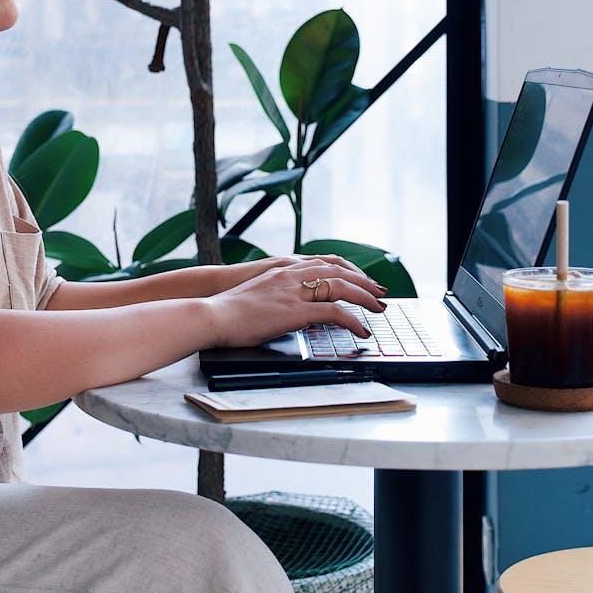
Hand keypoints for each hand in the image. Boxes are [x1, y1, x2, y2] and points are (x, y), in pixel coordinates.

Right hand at [203, 257, 387, 348]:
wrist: (211, 313)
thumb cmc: (228, 309)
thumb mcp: (257, 293)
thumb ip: (277, 294)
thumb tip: (292, 307)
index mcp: (283, 269)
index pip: (325, 262)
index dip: (348, 270)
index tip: (363, 280)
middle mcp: (291, 274)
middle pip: (338, 271)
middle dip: (364, 281)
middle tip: (381, 293)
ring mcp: (293, 291)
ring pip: (341, 287)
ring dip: (365, 298)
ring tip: (379, 310)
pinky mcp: (295, 311)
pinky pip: (333, 312)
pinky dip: (352, 321)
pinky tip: (361, 331)